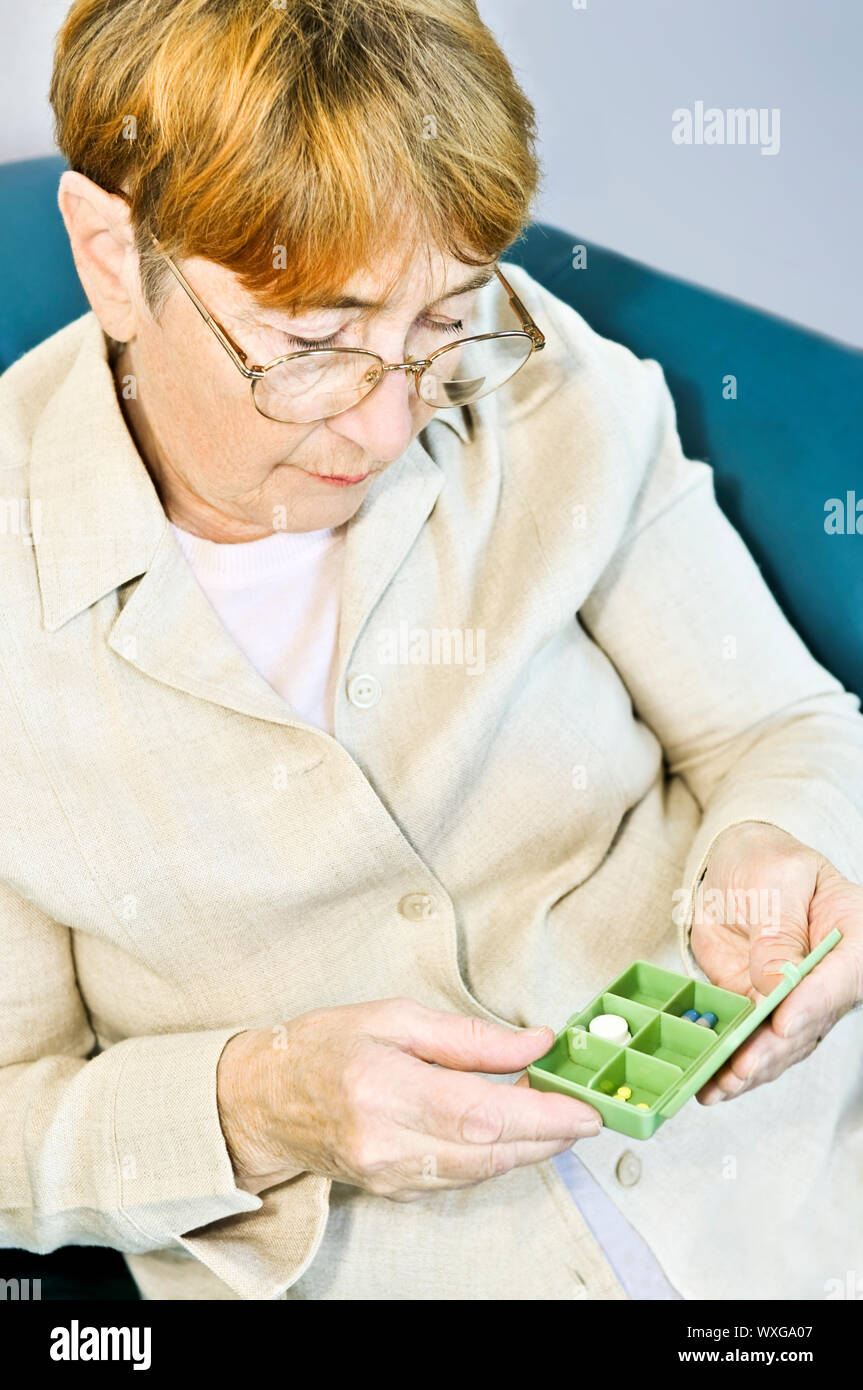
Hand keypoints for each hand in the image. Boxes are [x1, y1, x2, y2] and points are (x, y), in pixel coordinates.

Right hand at [216, 998, 601, 1199]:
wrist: (264, 1101)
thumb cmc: (324, 1047)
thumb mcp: (395, 1017)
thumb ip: (468, 1037)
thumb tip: (534, 1045)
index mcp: (383, 1088)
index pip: (479, 1112)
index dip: (542, 1116)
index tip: (584, 1109)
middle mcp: (385, 1143)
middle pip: (489, 1151)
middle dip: (549, 1134)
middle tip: (583, 1110)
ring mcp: (388, 1175)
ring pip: (481, 1171)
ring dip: (528, 1147)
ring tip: (554, 1113)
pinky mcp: (394, 1192)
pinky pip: (462, 1179)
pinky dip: (495, 1157)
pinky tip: (512, 1132)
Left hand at [690, 821, 862, 1105]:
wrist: (738, 867)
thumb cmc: (766, 861)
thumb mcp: (773, 880)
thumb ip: (777, 931)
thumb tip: (776, 984)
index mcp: (852, 932)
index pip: (843, 974)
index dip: (814, 1003)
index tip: (783, 1023)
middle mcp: (833, 975)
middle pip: (813, 1020)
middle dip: (774, 1048)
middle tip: (741, 1066)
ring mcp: (800, 999)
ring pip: (783, 1044)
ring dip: (751, 1067)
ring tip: (719, 1084)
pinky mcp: (765, 1011)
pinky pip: (754, 1043)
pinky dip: (731, 1065)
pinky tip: (708, 1084)